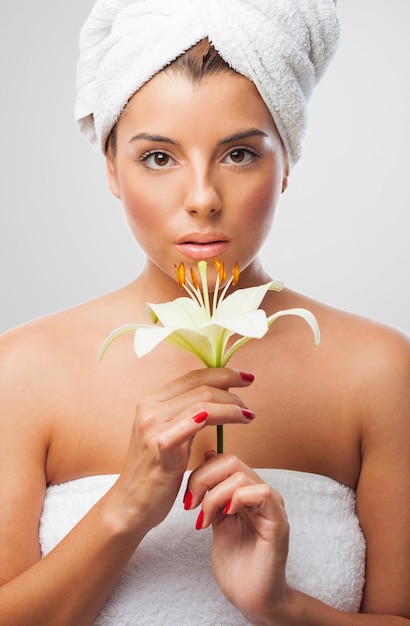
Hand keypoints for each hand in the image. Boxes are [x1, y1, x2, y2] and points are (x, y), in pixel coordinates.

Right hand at [113, 368, 254, 534]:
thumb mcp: (167, 435)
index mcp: (151, 401)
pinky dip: (222, 416)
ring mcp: (153, 425)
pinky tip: (239, 419)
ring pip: (203, 402)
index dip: (221, 373)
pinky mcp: (160, 444)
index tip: (244, 377)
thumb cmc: (154, 473)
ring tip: (247, 415)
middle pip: (199, 385)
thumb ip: (185, 415)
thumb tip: (215, 398)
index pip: (192, 376)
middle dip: (230, 386)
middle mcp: (149, 408)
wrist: (130, 504)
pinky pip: (197, 421)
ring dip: (231, 406)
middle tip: (248, 400)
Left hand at [186, 453, 290, 623]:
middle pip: (231, 461)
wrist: (250, 597)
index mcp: (246, 491)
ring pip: (240, 476)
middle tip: (191, 504)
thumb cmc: (235, 562)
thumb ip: (213, 492)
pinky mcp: (278, 522)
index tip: (187, 498)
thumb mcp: (215, 518)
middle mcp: (260, 494)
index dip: (201, 471)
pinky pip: (262, 493)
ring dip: (214, 496)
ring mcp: (272, 506)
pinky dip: (237, 499)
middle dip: (203, 479)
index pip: (224, 460)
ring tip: (205, 520)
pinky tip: (225, 516)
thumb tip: (208, 455)